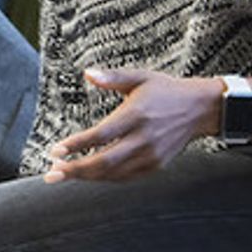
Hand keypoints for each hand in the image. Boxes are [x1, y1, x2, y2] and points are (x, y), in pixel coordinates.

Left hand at [44, 69, 220, 182]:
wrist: (200, 109)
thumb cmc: (165, 91)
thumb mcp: (140, 77)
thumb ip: (112, 78)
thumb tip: (87, 73)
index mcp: (136, 115)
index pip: (102, 135)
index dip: (77, 145)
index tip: (55, 151)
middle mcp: (144, 138)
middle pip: (104, 161)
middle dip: (75, 170)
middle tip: (51, 174)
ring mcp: (151, 155)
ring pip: (113, 173)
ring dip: (86, 176)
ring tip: (63, 173)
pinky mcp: (156, 166)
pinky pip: (124, 177)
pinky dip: (104, 178)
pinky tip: (87, 174)